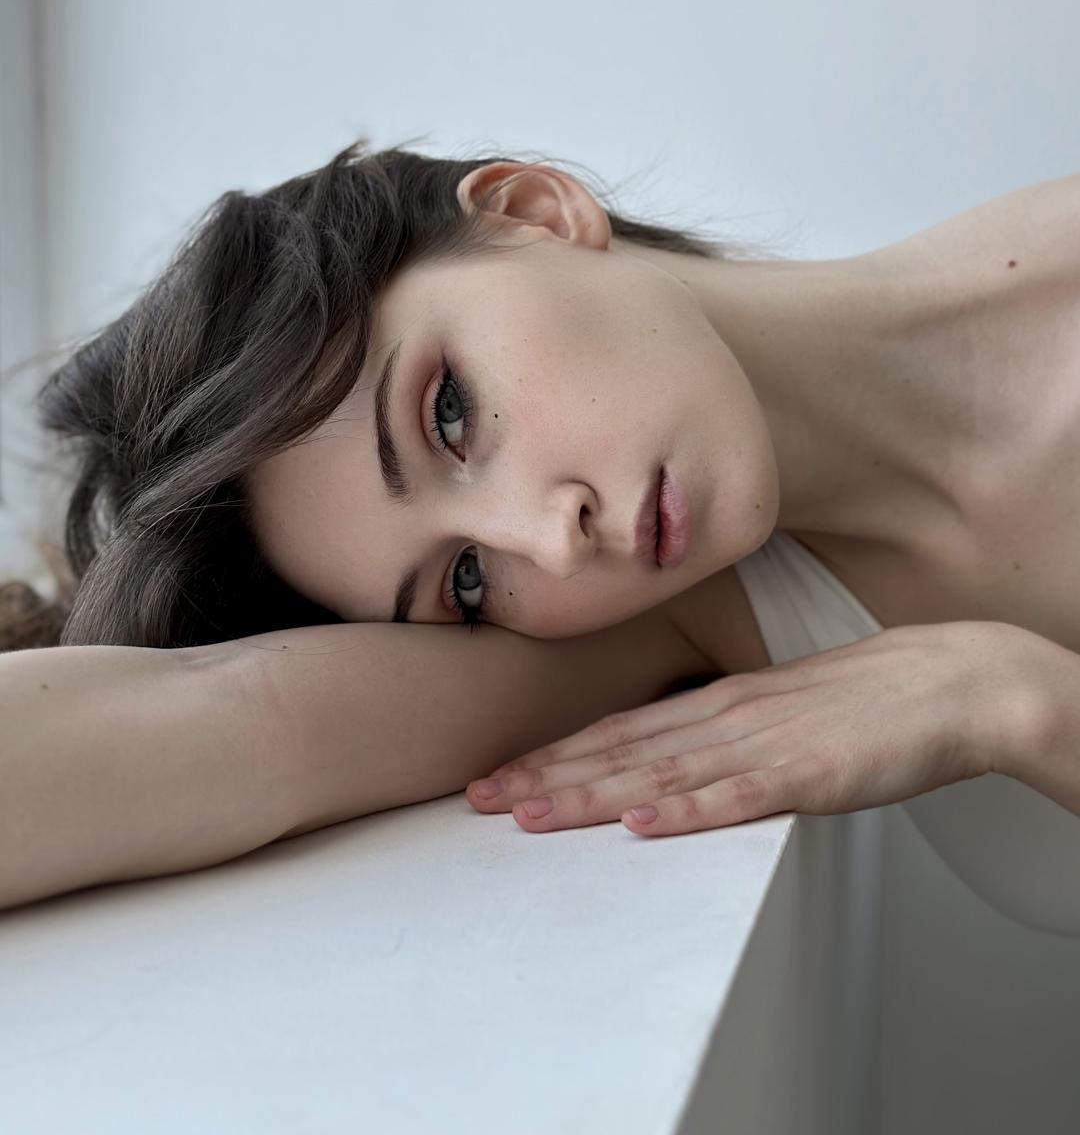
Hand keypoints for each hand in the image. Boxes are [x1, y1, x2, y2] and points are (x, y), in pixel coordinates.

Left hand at [465, 620, 1040, 835]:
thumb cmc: (865, 700)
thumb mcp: (778, 709)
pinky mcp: (809, 774)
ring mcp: (765, 744)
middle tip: (479, 799)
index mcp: (719, 702)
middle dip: (547, 777)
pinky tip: (643, 824)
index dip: (556, 755)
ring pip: (662, 772)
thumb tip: (675, 754)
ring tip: (530, 814)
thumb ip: (725, 731)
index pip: (621, 731)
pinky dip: (687, 811)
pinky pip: (739, 797)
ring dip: (592, 795)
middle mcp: (727, 718)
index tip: (500, 776)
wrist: (947, 683)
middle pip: (622, 751)